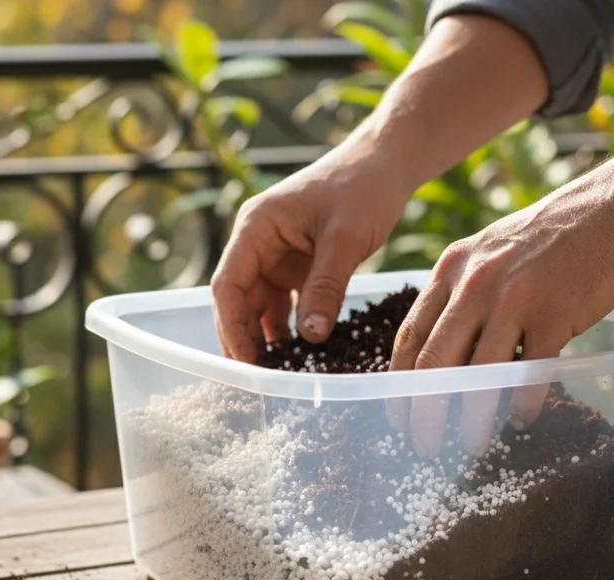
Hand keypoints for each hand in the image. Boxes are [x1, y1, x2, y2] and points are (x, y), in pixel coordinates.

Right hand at [212, 142, 410, 361]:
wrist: (385, 164)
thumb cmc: (363, 187)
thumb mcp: (346, 239)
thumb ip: (326, 287)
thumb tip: (310, 338)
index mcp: (256, 228)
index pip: (228, 284)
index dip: (231, 326)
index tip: (246, 361)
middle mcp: (259, 243)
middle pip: (238, 299)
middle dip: (244, 339)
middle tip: (256, 380)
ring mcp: (277, 255)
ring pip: (259, 305)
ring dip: (265, 338)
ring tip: (275, 375)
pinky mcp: (298, 266)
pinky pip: (285, 303)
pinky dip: (289, 328)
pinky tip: (298, 354)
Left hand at [387, 165, 613, 457]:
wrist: (610, 209)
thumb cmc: (547, 239)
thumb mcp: (487, 252)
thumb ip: (459, 293)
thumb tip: (439, 352)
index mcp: (449, 271)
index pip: (407, 338)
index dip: (397, 385)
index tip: (397, 418)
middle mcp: (473, 284)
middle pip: (432, 364)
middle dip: (423, 415)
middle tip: (423, 448)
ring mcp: (513, 298)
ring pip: (478, 375)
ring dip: (471, 421)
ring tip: (470, 447)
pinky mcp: (554, 313)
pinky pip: (531, 372)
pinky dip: (523, 403)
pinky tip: (522, 420)